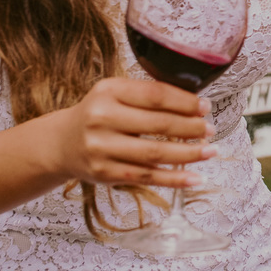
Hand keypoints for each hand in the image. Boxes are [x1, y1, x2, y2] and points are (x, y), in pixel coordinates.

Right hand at [50, 78, 214, 188]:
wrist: (61, 143)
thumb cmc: (98, 114)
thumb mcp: (115, 93)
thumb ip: (148, 95)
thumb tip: (195, 103)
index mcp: (108, 91)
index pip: (156, 95)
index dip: (186, 102)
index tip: (205, 107)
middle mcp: (101, 119)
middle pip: (158, 125)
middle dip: (191, 128)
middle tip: (210, 129)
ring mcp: (101, 148)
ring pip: (155, 154)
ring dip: (188, 154)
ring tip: (210, 151)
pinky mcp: (104, 173)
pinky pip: (146, 177)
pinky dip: (174, 179)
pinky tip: (195, 177)